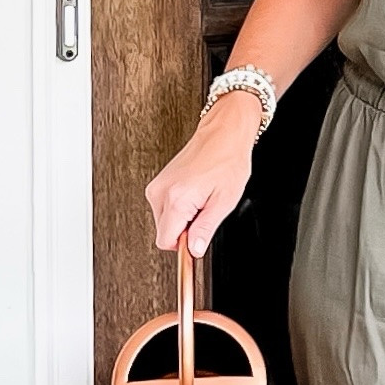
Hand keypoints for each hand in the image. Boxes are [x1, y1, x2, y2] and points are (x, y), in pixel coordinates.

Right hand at [144, 94, 263, 260]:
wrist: (223, 134)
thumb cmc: (227, 161)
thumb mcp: (224, 202)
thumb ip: (205, 230)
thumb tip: (194, 250)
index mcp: (176, 199)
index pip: (166, 242)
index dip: (184, 246)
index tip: (197, 241)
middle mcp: (160, 193)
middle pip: (165, 233)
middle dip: (185, 230)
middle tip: (206, 212)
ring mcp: (157, 186)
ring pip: (165, 221)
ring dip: (183, 218)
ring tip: (202, 199)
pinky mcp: (158, 183)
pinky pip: (165, 209)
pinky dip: (180, 208)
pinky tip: (195, 193)